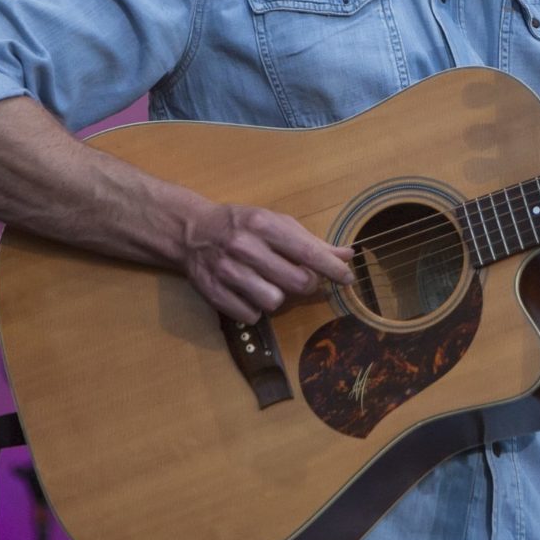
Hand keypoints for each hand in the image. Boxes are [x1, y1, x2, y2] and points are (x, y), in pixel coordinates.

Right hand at [179, 198, 354, 321]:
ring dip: (278, 296)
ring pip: (274, 301)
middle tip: (301, 278)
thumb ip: (311, 241)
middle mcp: (245, 247)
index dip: (333, 268)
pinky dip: (255, 309)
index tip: (348, 278)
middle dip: (307, 284)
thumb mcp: (275, 223)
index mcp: (264, 225)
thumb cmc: (241, 224)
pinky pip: (251, 315)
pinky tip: (249, 293)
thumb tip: (347, 255)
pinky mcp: (214, 293)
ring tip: (269, 283)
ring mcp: (227, 271)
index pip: (308, 252)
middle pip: (297, 281)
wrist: (191, 231)